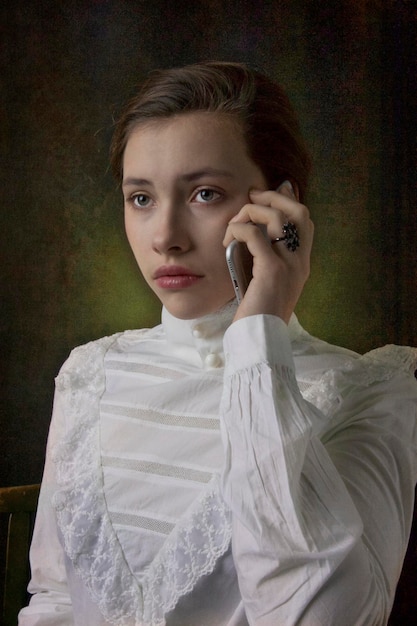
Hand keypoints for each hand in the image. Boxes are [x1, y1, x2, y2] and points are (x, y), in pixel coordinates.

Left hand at [223, 182, 313, 323]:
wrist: (261, 340)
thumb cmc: (258, 314)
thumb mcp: (266, 284)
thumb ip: (265, 262)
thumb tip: (251, 238)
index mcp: (301, 264)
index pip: (304, 221)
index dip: (288, 200)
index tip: (268, 194)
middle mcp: (300, 262)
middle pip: (298, 212)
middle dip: (273, 197)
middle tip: (252, 195)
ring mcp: (289, 265)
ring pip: (276, 218)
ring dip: (250, 212)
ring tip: (234, 225)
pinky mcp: (271, 271)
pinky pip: (255, 236)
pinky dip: (239, 230)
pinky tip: (228, 240)